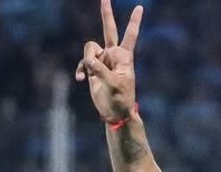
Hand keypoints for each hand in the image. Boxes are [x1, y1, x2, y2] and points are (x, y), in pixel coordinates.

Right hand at [75, 0, 143, 123]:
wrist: (114, 112)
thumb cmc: (120, 99)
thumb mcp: (113, 84)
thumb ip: (100, 69)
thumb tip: (88, 60)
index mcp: (124, 57)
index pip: (130, 35)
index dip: (134, 21)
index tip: (139, 7)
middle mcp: (113, 55)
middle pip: (109, 30)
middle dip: (106, 14)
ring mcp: (102, 61)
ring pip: (89, 49)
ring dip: (86, 61)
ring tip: (89, 76)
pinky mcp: (92, 69)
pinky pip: (83, 62)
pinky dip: (80, 69)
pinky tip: (81, 79)